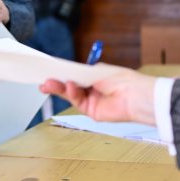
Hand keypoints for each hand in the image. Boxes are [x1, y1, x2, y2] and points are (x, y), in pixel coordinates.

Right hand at [40, 64, 156, 124]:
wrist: (136, 96)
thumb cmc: (123, 80)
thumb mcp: (98, 72)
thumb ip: (80, 73)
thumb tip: (66, 74)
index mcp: (94, 76)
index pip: (74, 74)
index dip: (61, 72)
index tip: (48, 68)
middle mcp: (91, 88)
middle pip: (69, 85)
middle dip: (56, 82)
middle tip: (43, 79)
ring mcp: (91, 100)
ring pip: (70, 94)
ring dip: (59, 88)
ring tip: (48, 83)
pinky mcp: (91, 111)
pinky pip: (77, 102)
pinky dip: (71, 94)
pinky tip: (69, 86)